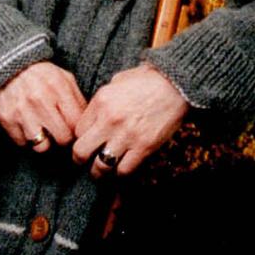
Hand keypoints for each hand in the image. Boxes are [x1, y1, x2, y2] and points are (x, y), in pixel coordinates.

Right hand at [0, 61, 85, 150]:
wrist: (10, 65)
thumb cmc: (42, 75)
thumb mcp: (65, 79)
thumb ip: (78, 100)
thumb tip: (89, 125)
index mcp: (58, 89)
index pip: (76, 124)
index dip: (77, 131)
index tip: (73, 129)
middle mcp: (40, 101)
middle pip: (62, 138)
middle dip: (63, 138)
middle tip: (60, 132)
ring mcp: (22, 111)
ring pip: (41, 146)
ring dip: (44, 142)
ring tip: (43, 132)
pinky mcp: (6, 119)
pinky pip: (22, 143)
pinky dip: (26, 139)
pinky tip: (28, 127)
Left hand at [72, 65, 187, 177]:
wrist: (177, 86)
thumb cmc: (147, 81)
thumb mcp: (117, 82)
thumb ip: (102, 99)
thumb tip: (94, 115)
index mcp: (101, 102)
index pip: (77, 130)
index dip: (80, 138)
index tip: (86, 142)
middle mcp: (110, 120)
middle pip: (81, 151)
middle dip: (80, 160)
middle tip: (84, 162)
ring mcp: (127, 136)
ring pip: (101, 166)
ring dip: (99, 172)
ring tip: (101, 172)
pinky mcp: (144, 147)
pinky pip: (124, 170)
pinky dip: (120, 173)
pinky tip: (121, 169)